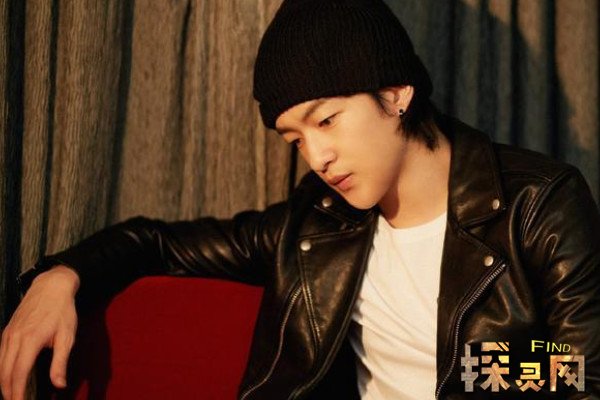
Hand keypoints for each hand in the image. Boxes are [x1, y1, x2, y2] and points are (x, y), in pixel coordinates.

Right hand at [0, 266, 79, 399]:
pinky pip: (0, 354)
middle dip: (7, 391)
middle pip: (5, 371)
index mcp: (31, 340)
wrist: (51, 286)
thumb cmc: (62, 311)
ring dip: (3, 381)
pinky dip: (2, 368)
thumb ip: (60, 362)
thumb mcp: (67, 336)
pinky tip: (7, 376)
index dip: (17, 392)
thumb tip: (59, 384)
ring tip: (10, 395)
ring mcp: (9, 333)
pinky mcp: (7, 330)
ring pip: (0, 364)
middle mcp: (15, 338)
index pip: (18, 373)